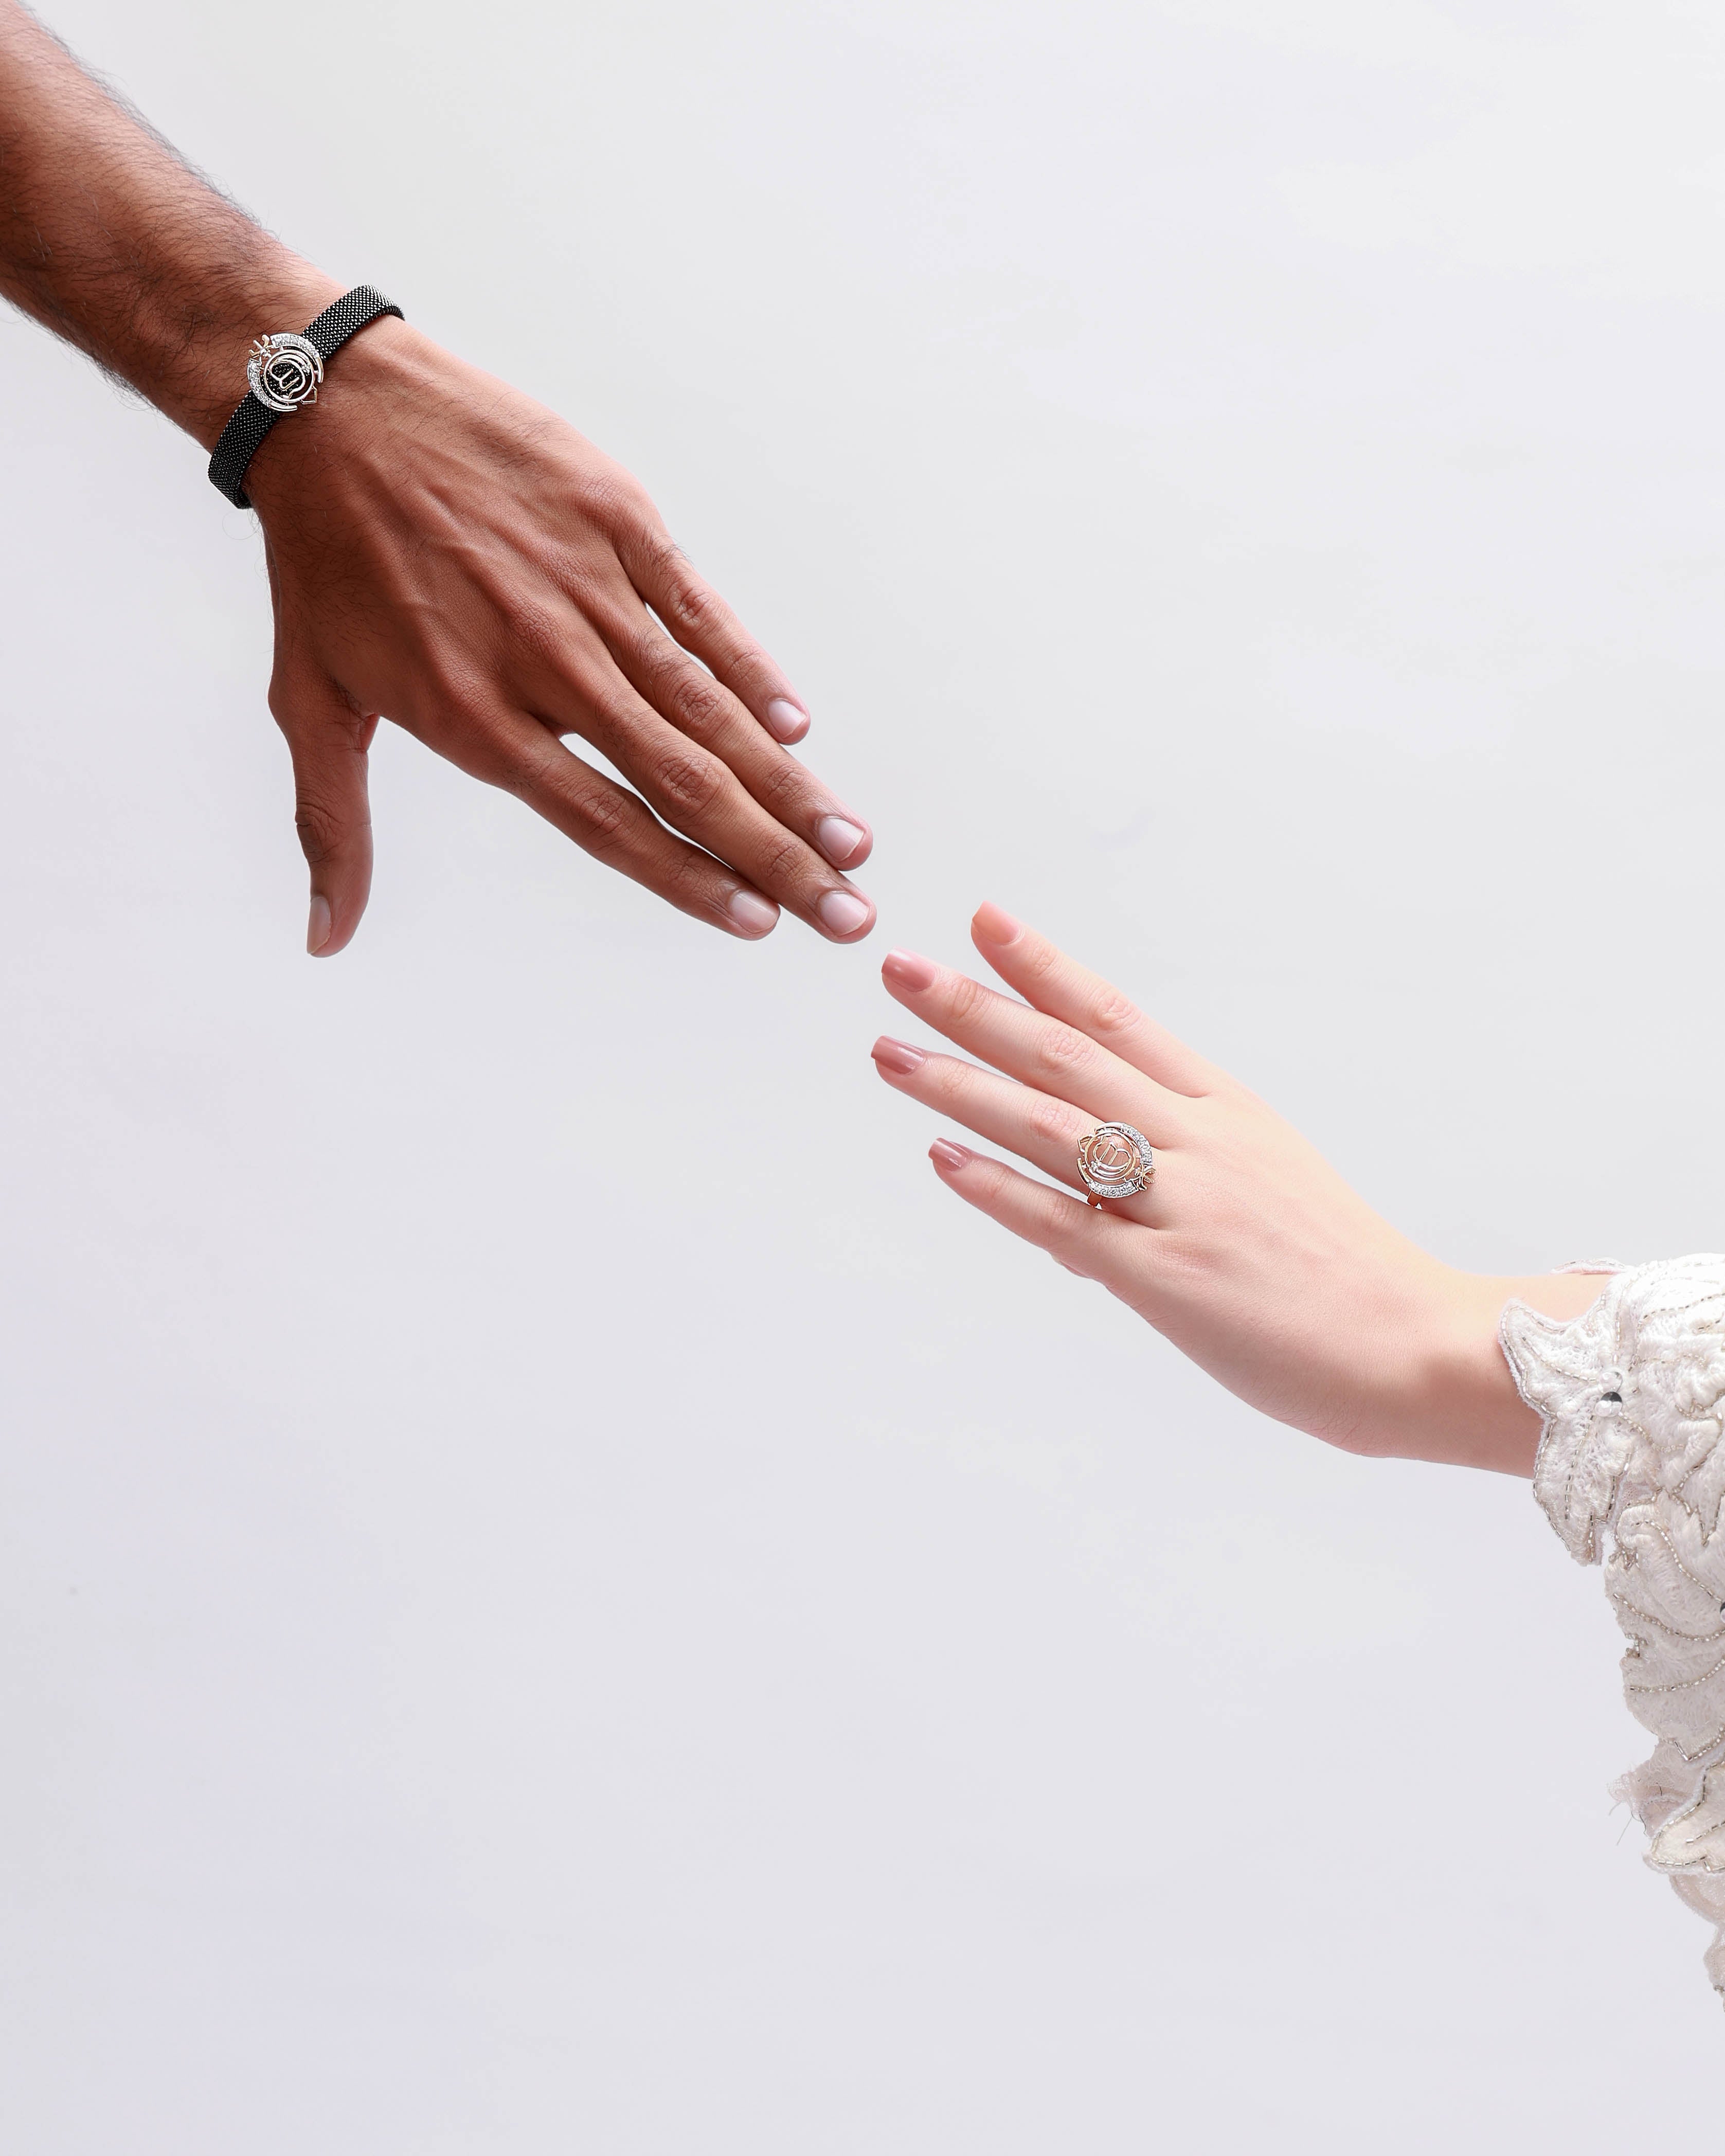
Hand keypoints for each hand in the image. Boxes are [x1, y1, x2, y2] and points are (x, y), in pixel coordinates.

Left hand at [245, 319, 874, 955]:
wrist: (331, 407)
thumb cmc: (320, 565)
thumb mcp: (310, 701)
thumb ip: (334, 828)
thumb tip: (325, 942)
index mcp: (472, 716)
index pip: (605, 822)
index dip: (687, 878)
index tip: (758, 923)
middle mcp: (543, 661)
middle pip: (680, 777)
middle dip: (773, 853)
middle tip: (845, 914)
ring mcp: (588, 588)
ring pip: (706, 705)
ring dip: (787, 783)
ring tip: (850, 842)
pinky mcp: (616, 520)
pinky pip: (699, 612)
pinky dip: (752, 670)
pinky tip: (797, 728)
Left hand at [871, 905, 1607, 1474]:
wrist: (1422, 1349)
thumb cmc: (1349, 1279)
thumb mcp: (1271, 1192)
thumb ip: (1183, 1176)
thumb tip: (1086, 1198)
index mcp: (1227, 1111)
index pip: (1119, 1017)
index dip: (1045, 967)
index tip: (984, 920)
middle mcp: (1199, 1143)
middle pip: (1066, 1054)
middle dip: (975, 1007)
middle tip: (899, 965)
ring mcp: (1181, 1207)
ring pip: (1051, 1124)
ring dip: (960, 1083)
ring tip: (888, 1050)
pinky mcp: (1167, 1279)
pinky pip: (1064, 1222)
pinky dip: (998, 1186)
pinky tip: (941, 1157)